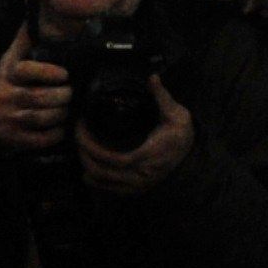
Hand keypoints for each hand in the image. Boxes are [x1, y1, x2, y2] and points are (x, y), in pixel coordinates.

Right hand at [0, 26, 71, 154]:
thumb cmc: (3, 86)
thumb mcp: (8, 62)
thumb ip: (23, 41)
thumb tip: (35, 11)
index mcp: (6, 76)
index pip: (24, 71)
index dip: (46, 72)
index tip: (64, 74)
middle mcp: (5, 97)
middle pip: (37, 97)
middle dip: (61, 96)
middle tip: (70, 93)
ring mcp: (8, 119)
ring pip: (40, 117)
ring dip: (60, 114)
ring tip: (68, 109)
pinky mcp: (14, 138)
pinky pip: (39, 139)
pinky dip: (55, 134)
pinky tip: (62, 128)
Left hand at [76, 79, 193, 195]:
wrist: (190, 158)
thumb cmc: (182, 135)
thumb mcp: (177, 114)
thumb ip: (162, 97)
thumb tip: (153, 78)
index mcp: (149, 156)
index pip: (115, 159)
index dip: (93, 147)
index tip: (83, 128)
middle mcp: (141, 175)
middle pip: (102, 171)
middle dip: (84, 153)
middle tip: (76, 133)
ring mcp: (137, 185)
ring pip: (102, 182)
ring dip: (86, 165)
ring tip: (79, 147)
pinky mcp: (134, 190)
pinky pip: (109, 190)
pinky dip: (95, 181)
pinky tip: (86, 169)